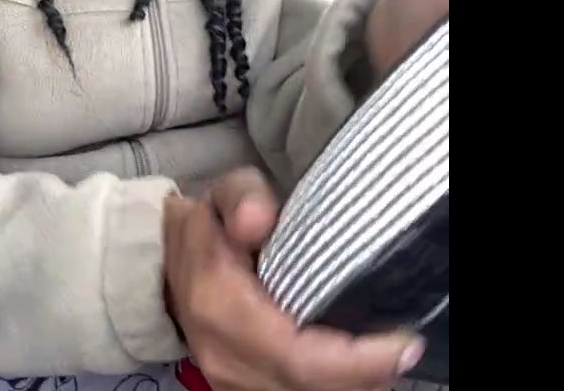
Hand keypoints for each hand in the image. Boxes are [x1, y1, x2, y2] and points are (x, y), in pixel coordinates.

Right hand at [164, 169, 424, 390]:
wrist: (162, 257)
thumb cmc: (207, 222)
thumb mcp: (224, 192)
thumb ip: (242, 198)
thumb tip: (257, 222)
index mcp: (218, 303)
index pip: (295, 353)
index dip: (353, 360)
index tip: (400, 345)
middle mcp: (221, 352)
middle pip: (305, 385)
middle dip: (362, 375)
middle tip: (401, 351)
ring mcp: (225, 377)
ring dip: (347, 383)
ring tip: (382, 359)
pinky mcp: (233, 387)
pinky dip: (326, 384)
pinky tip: (351, 367)